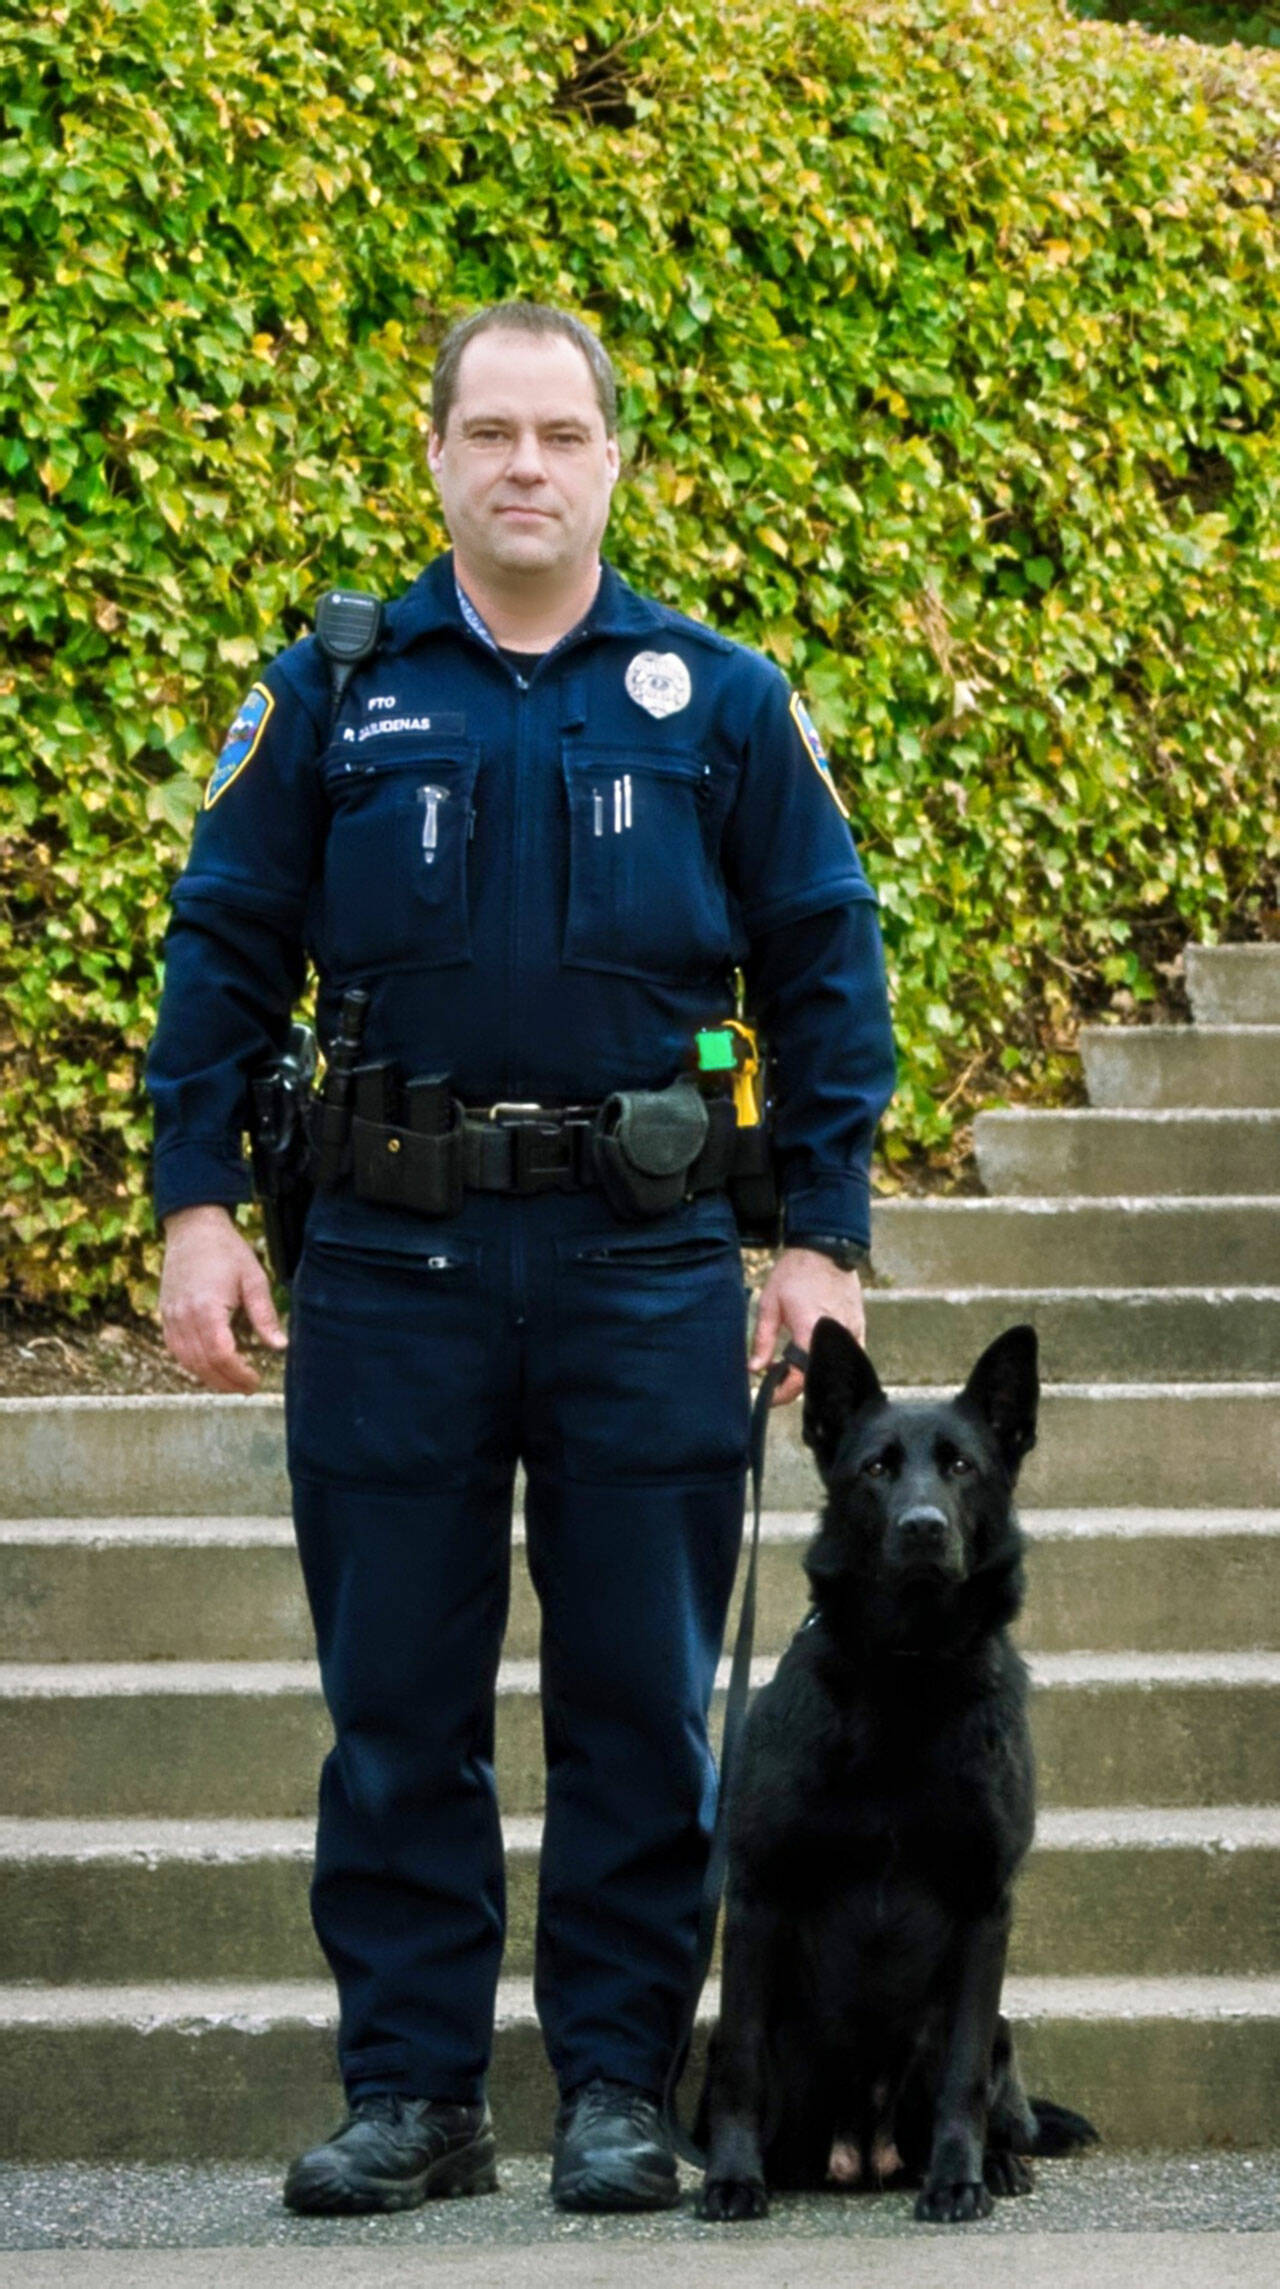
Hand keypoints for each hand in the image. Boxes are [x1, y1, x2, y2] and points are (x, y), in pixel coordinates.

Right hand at [159, 1204, 286, 1393]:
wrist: (193, 1228)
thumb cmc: (227, 1251)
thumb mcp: (254, 1279)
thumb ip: (265, 1315)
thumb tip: (279, 1346)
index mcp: (207, 1308)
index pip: (221, 1355)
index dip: (239, 1374)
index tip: (255, 1381)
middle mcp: (183, 1316)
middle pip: (203, 1364)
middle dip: (226, 1382)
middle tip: (247, 1388)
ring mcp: (170, 1316)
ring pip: (186, 1361)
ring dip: (209, 1377)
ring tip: (231, 1382)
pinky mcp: (165, 1314)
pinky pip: (175, 1349)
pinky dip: (192, 1364)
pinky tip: (209, 1367)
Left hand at [749, 1247, 865, 1405]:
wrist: (825, 1249)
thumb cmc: (795, 1274)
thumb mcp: (770, 1304)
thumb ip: (763, 1339)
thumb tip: (754, 1369)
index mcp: (809, 1333)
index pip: (798, 1380)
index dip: (781, 1395)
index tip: (768, 1398)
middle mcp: (835, 1337)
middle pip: (817, 1379)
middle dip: (796, 1388)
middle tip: (778, 1384)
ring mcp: (851, 1333)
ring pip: (835, 1370)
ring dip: (815, 1375)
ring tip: (795, 1370)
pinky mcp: (860, 1327)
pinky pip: (850, 1356)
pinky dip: (834, 1362)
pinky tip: (819, 1357)